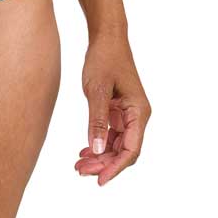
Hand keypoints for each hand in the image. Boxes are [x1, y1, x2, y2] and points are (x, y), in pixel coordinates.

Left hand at [75, 32, 151, 185]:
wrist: (106, 37)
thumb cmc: (104, 59)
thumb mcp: (97, 90)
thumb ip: (97, 120)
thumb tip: (97, 149)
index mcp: (139, 112)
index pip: (131, 150)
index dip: (115, 168)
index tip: (99, 180)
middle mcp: (137, 115)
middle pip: (124, 150)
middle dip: (104, 164)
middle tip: (80, 171)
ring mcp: (128, 113)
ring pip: (117, 144)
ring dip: (100, 156)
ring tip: (79, 165)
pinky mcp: (118, 110)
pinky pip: (111, 134)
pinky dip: (98, 143)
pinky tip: (84, 152)